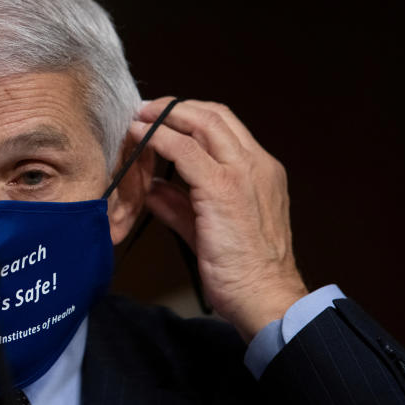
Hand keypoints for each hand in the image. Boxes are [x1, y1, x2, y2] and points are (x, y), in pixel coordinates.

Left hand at [135, 98, 307, 340]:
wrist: (266, 297)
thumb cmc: (243, 271)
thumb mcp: (208, 229)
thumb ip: (181, 207)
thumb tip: (154, 191)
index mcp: (260, 171)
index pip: (225, 126)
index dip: (190, 116)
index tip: (161, 118)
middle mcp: (256, 164)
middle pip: (215, 115)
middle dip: (175, 107)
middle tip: (145, 109)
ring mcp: (242, 173)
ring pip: (202, 122)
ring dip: (165, 116)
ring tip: (138, 118)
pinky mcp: (223, 188)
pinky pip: (184, 150)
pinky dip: (158, 138)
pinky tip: (140, 137)